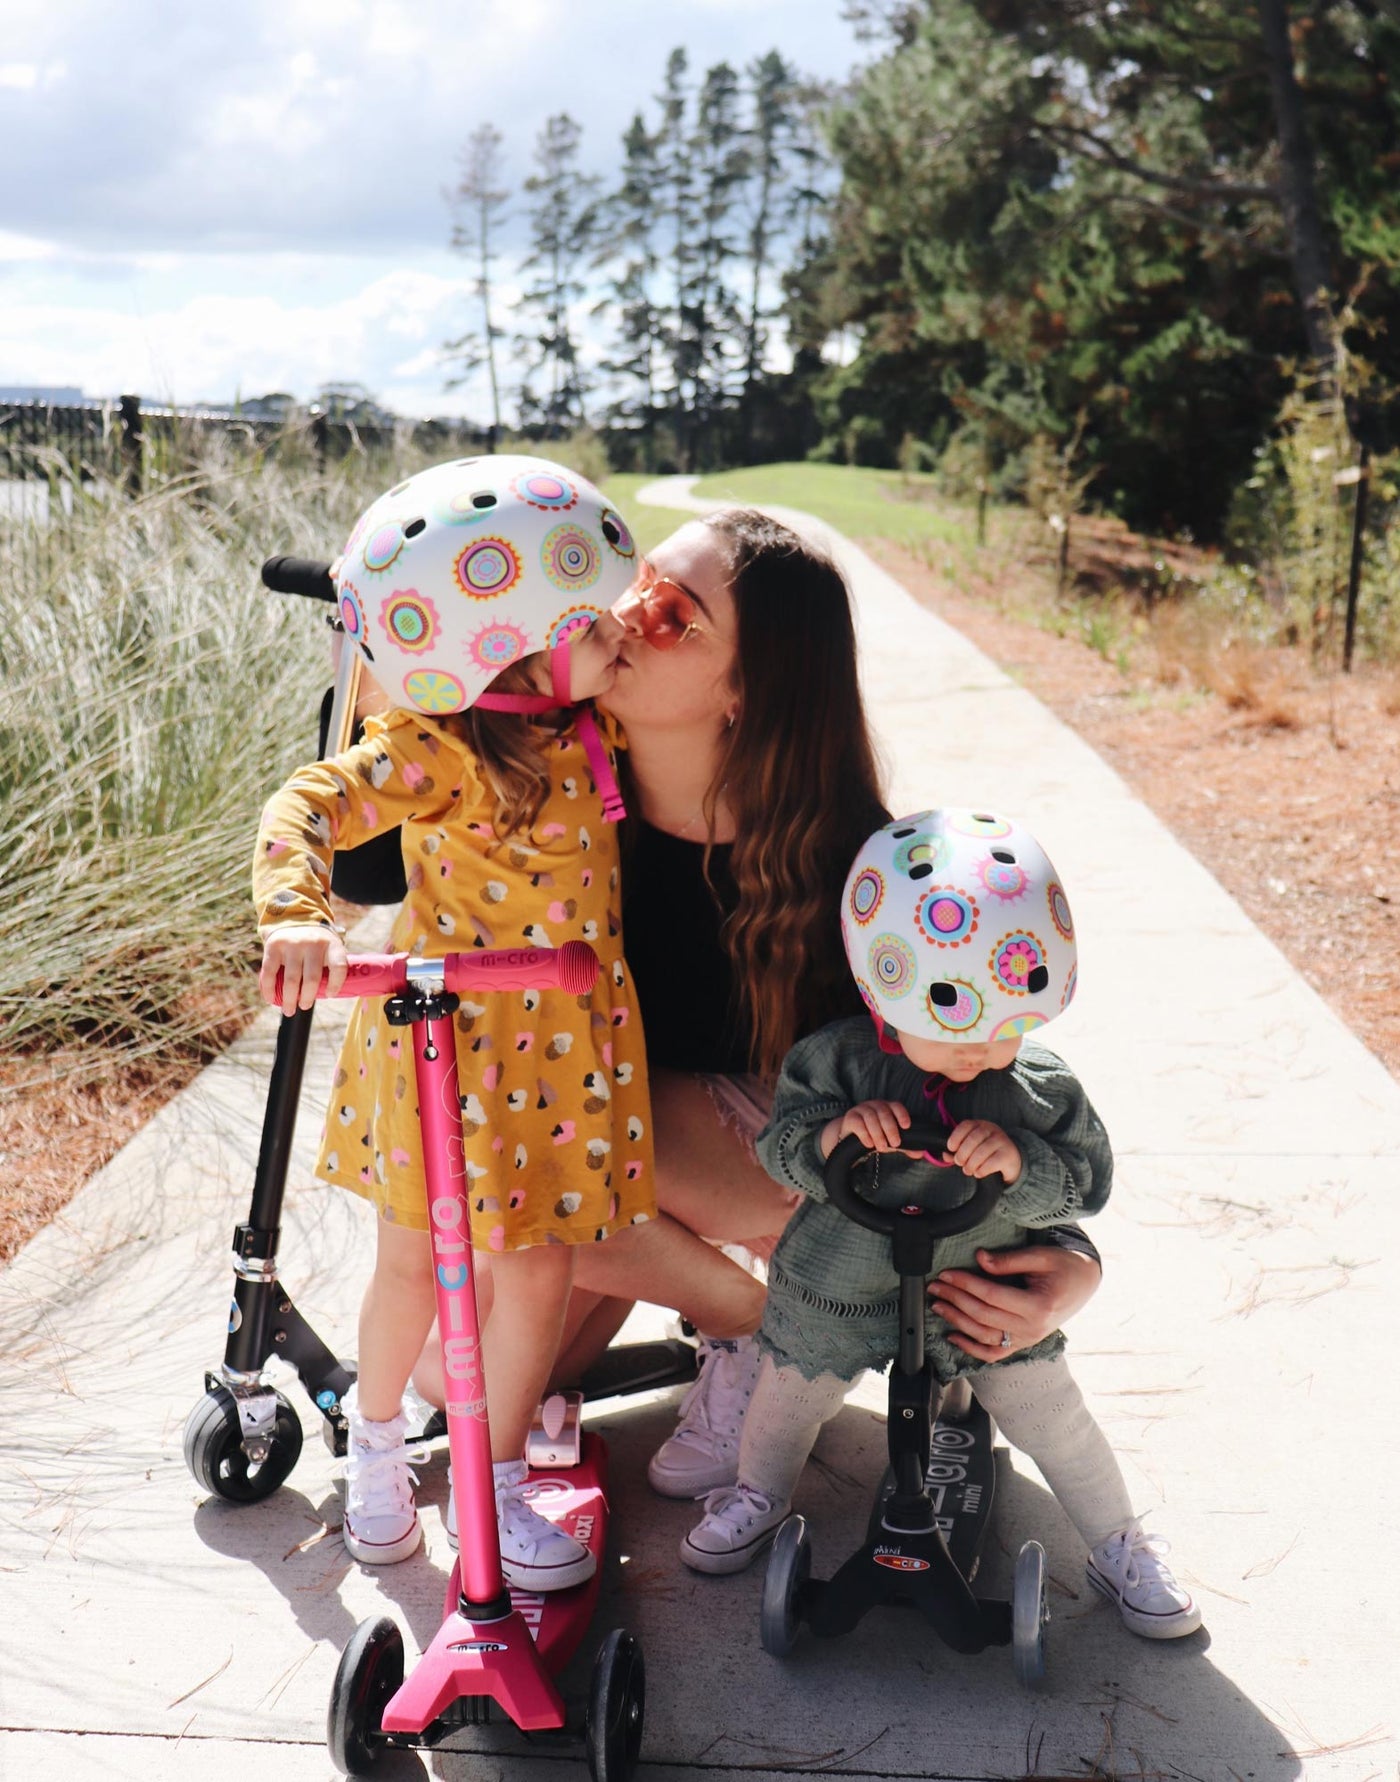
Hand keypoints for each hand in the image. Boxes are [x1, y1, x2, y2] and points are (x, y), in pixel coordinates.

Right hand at [259, 924, 347, 1015]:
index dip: (335, 984)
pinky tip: (270, 999)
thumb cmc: (316, 944)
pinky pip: (270, 972)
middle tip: (304, 1007)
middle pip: (312, 978)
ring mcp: (292, 944)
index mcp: (332, 945)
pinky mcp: (274, 946)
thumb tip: (330, 995)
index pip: (338, 967)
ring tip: (289, 1010)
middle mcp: (313, 943)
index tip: (329, 994)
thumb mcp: (330, 947)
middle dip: (307, 998)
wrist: (295, 918)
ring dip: (289, 999)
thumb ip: (331, 966)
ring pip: (291, 979)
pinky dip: (269, 989)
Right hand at [820, 1099, 909, 1157]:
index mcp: (887, 1108)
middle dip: (891, 1129)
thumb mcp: (890, 1140)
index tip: (906, 1126)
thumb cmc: (875, 1134)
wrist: (851, 1136)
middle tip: (895, 1143)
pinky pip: (858, 1123)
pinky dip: (865, 1134)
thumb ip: (905, 1146)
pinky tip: (869, 1144)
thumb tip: (919, 1153)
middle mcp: (875, 1105)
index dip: (902, 1114)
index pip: (896, 1106)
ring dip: (878, 1133)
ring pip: (871, 1117)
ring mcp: (862, 1109)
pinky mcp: (850, 1117)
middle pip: (884, 1113)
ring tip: (882, 1147)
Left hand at [928, 1245, 1102, 1362]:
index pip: (991, 1296)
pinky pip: (994, 1353)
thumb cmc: (1063, 1267)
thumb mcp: (1040, 1256)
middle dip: (955, 1300)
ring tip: (938, 1305)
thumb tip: (979, 1259)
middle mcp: (1032, 1329)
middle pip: (984, 1316)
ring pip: (984, 1336)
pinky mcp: (1023, 1343)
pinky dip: (972, 1348)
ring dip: (957, 1322)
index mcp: (1038, 1306)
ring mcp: (1027, 1339)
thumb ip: (1008, 1261)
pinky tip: (953, 1337)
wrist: (1084, 1284)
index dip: (965, 1284)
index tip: (946, 1274)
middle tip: (935, 1287)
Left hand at [943, 1119, 1020, 1181]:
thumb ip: (958, 1151)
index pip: (966, 1125)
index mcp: (980, 1125)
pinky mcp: (1008, 1154)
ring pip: (982, 1152)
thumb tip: (946, 1155)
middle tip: (959, 1163)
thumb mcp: (972, 1148)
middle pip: (973, 1139)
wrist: (1011, 1159)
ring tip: (968, 1170)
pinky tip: (979, 1173)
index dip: (956, 1137)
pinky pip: (992, 1162)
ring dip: (971, 1164)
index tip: (951, 1148)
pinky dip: (982, 1170)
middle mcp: (992, 1130)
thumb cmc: (987, 1152)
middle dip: (963, 1153)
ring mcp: (1001, 1141)